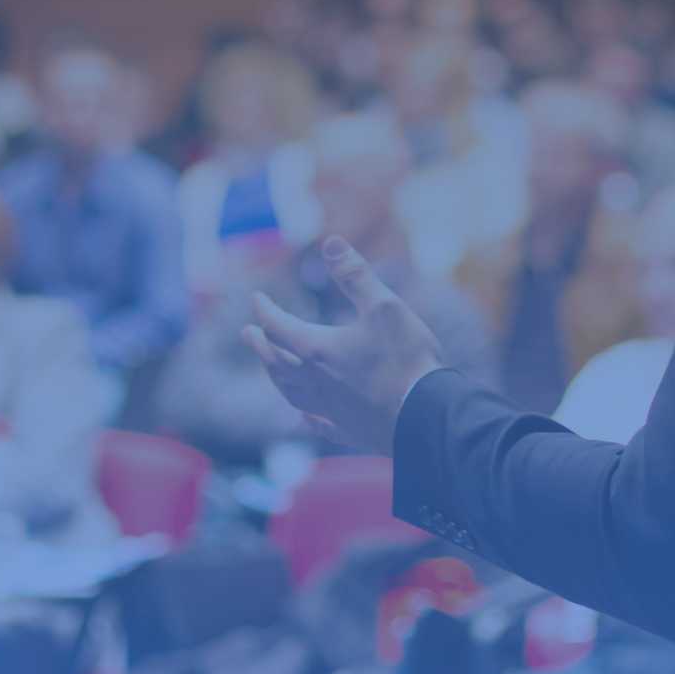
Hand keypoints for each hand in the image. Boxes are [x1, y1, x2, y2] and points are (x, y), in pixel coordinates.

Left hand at [245, 237, 444, 454]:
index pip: (279, 326)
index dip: (265, 310)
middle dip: (260, 345)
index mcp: (318, 350)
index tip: (256, 299)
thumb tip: (330, 242)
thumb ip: (355, 275)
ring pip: (291, 394)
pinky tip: (304, 416)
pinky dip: (305, 416)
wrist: (427, 417)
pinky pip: (317, 423)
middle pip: (276, 364)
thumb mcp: (385, 306)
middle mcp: (316, 383)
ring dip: (275, 377)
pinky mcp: (349, 431)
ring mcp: (331, 410)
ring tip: (270, 369)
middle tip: (247, 333)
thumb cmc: (406, 359)